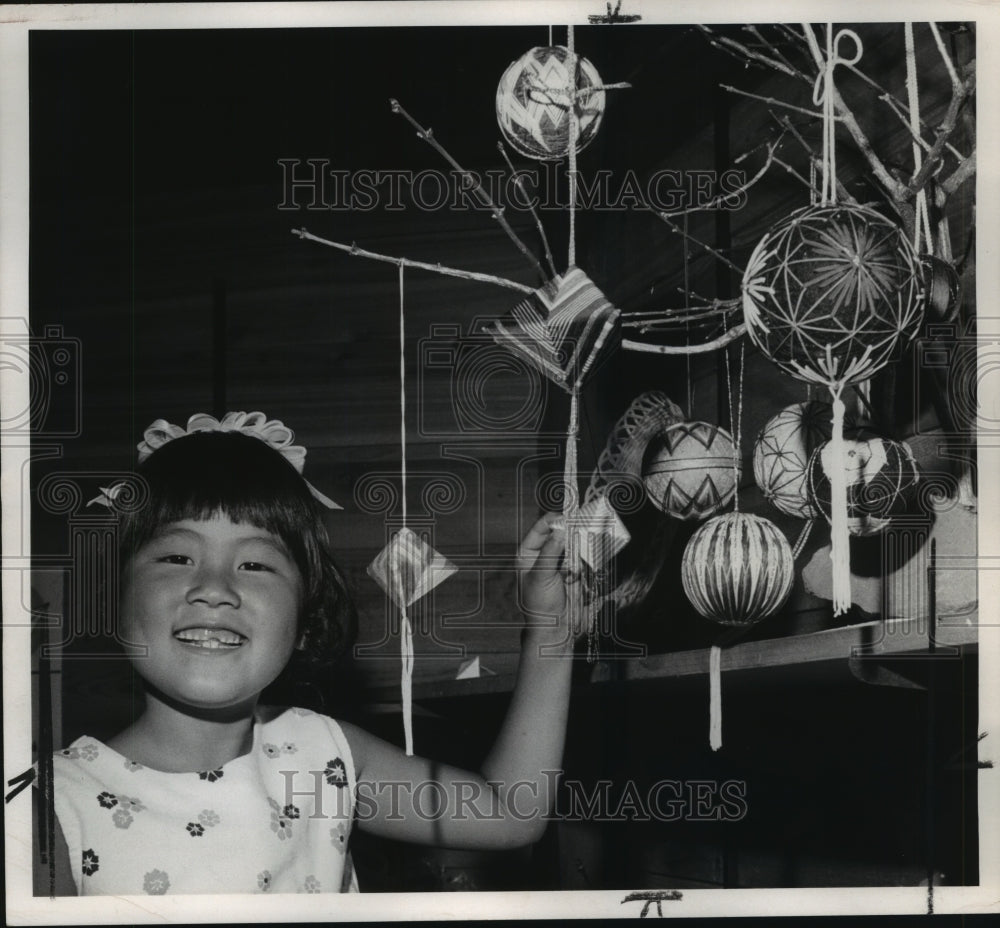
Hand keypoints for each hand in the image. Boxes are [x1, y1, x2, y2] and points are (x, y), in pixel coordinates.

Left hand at [516, 513, 584, 650]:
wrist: (555, 629)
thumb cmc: (539, 605)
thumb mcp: (542, 576)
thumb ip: (551, 552)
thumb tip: (560, 532)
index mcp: (528, 554)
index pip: (540, 529)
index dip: (552, 520)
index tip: (566, 517)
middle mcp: (545, 555)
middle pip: (559, 533)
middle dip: (570, 529)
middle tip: (581, 522)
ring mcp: (561, 563)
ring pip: (573, 544)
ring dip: (581, 541)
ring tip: (589, 535)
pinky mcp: (576, 572)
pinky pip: (583, 557)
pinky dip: (588, 553)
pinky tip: (593, 551)